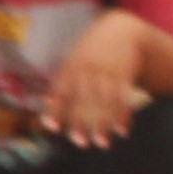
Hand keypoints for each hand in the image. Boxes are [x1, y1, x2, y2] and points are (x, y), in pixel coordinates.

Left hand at [44, 12, 145, 148]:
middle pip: (83, 100)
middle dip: (81, 121)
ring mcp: (108, 72)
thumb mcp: (75, 58)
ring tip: (103, 143)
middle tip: (80, 142)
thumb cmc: (93, 50)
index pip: (60, 90)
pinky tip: (122, 131)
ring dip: (104, 124)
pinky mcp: (126, 75)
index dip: (55, 108)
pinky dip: (124, 116)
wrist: (122, 29)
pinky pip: (124, 98)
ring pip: (104, 102)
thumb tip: (47, 104)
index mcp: (72, 67)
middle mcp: (88, 70)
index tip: (52, 127)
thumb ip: (64, 80)